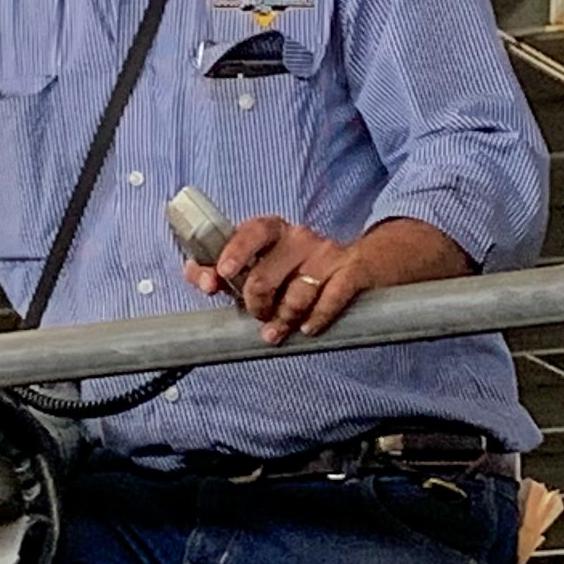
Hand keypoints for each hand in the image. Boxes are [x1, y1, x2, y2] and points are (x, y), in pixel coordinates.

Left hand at [196, 215, 372, 341]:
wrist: (365, 265)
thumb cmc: (302, 269)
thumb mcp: (265, 264)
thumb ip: (229, 272)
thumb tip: (199, 277)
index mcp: (274, 231)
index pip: (250, 231)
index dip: (233, 253)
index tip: (221, 275)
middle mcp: (300, 238)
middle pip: (265, 275)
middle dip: (256, 305)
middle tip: (258, 316)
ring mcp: (327, 254)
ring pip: (295, 294)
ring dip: (283, 320)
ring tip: (277, 331)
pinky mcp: (351, 272)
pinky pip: (329, 299)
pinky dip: (316, 317)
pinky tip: (308, 327)